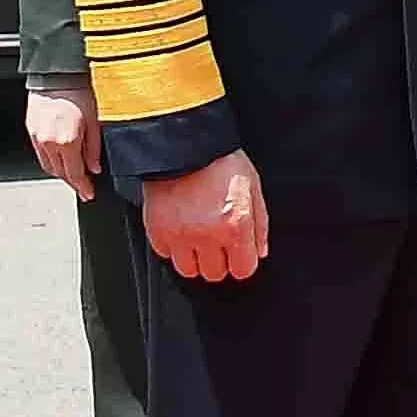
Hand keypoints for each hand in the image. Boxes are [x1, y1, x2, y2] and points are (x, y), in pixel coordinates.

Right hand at [21, 79, 101, 188]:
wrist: (56, 73)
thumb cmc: (78, 91)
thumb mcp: (95, 121)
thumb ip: (94, 148)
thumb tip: (94, 167)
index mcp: (67, 141)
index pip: (74, 174)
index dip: (82, 187)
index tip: (88, 194)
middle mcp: (49, 142)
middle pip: (60, 173)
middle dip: (72, 181)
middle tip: (83, 185)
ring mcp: (38, 137)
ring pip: (48, 165)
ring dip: (61, 172)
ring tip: (73, 172)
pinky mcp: (31, 130)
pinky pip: (41, 153)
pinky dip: (51, 159)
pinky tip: (61, 157)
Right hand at [145, 155, 269, 283]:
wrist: (183, 142)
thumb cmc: (220, 160)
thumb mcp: (253, 186)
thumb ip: (259, 223)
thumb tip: (259, 251)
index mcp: (235, 225)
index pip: (243, 270)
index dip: (242, 262)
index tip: (238, 254)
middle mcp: (207, 235)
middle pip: (215, 274)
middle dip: (219, 261)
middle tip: (216, 242)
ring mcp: (180, 234)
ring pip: (188, 270)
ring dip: (194, 258)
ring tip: (196, 237)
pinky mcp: (157, 230)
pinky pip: (165, 254)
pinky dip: (172, 246)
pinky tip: (179, 228)